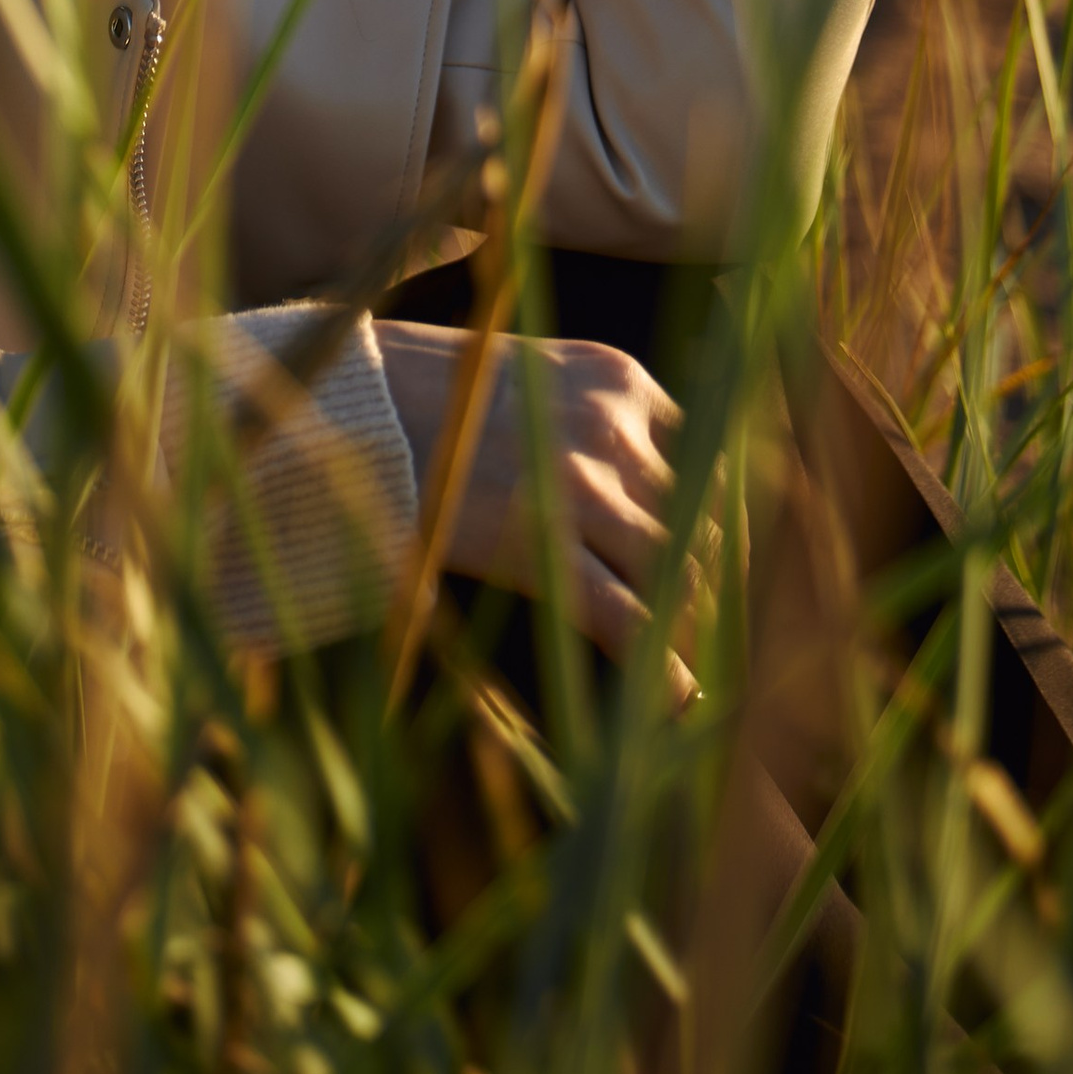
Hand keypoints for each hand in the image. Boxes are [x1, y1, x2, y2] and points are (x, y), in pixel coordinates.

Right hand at [377, 323, 695, 662]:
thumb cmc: (426, 390)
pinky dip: (662, 668)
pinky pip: (628, 619)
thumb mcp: (532, 374)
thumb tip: (641, 490)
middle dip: (707, 579)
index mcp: (619, 378)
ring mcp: (580, 485)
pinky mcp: (540, 546)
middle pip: (700, 520)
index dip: (722, 518)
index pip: (712, 457)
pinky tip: (677, 699)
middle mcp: (613, 426)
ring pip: (675, 571)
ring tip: (679, 657)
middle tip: (707, 626)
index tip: (720, 558)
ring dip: (684, 622)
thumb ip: (594, 418)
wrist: (350, 406)